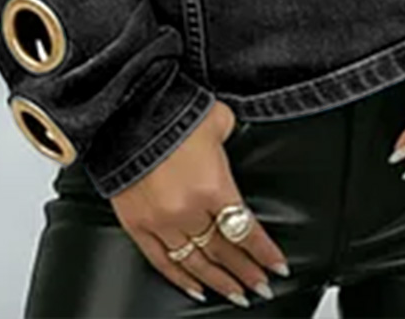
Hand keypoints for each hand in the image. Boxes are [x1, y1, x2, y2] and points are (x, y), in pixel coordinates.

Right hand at [109, 100, 290, 305]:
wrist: (126, 110)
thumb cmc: (172, 110)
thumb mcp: (217, 119)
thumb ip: (229, 134)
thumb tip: (232, 137)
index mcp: (213, 186)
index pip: (246, 230)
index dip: (264, 253)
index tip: (278, 268)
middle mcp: (188, 210)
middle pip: (224, 251)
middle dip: (247, 272)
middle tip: (261, 288)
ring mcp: (161, 221)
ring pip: (195, 263)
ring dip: (219, 281)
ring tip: (235, 295)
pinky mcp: (136, 224)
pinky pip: (160, 261)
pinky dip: (179, 279)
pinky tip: (195, 288)